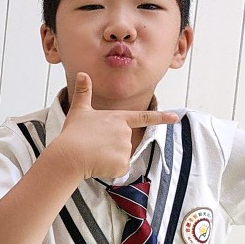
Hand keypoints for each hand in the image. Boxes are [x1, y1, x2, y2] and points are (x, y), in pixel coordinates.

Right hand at [56, 73, 177, 179]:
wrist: (69, 155)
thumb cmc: (73, 133)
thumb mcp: (79, 110)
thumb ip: (84, 92)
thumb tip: (82, 73)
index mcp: (118, 118)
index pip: (143, 117)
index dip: (161, 117)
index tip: (175, 118)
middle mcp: (125, 132)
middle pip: (123, 142)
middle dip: (110, 146)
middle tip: (93, 145)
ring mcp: (125, 148)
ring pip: (120, 157)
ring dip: (108, 158)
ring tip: (93, 154)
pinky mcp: (122, 163)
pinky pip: (118, 169)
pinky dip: (108, 169)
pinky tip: (97, 164)